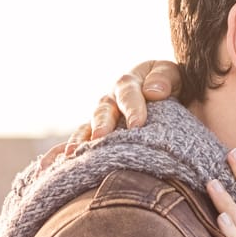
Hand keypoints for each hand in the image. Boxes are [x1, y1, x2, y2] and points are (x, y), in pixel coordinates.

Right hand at [65, 60, 182, 150]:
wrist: (173, 101)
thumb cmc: (172, 87)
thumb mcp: (174, 75)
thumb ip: (165, 78)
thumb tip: (154, 91)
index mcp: (130, 82)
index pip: (128, 91)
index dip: (132, 107)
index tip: (137, 124)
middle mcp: (112, 99)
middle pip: (104, 109)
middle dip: (102, 123)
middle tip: (101, 137)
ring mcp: (102, 118)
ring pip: (89, 126)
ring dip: (82, 139)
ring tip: (75, 152)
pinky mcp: (98, 135)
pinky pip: (82, 141)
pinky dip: (70, 149)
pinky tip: (61, 161)